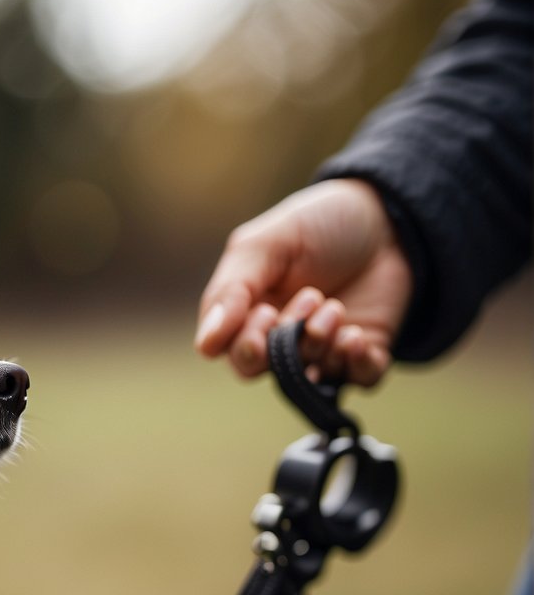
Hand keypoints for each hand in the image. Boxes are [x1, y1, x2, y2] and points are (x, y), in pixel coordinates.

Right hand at [195, 179, 413, 386]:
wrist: (389, 215)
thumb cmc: (318, 224)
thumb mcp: (265, 244)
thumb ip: (232, 291)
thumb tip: (206, 346)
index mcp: (250, 309)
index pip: (232, 352)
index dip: (247, 344)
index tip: (267, 311)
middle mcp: (282, 335)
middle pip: (265, 371)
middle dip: (286, 344)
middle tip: (310, 300)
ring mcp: (325, 346)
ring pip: (311, 377)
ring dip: (322, 344)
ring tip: (336, 307)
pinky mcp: (367, 350)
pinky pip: (359, 380)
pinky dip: (357, 366)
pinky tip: (357, 337)